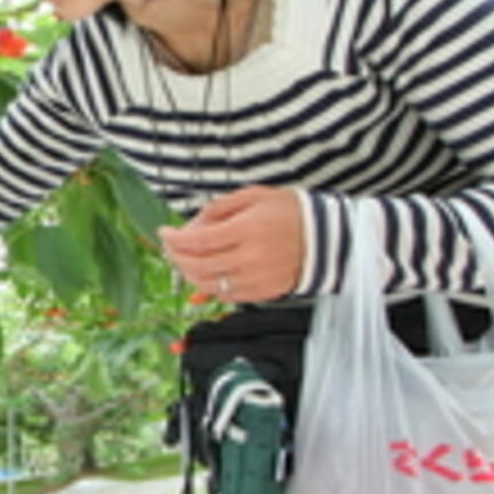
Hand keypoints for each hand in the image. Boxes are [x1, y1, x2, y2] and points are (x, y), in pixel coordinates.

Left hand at [157, 184, 302, 303]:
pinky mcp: (264, 293)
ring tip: (184, 261)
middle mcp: (251, 258)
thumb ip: (217, 209)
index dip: (174, 239)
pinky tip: (205, 276)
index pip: (198, 241)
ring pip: (209, 285)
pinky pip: (227, 296)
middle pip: (198, 265)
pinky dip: (210, 288)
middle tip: (170, 247)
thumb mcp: (253, 196)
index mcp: (248, 229)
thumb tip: (189, 228)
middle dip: (176, 257)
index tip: (163, 233)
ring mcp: (257, 279)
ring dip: (189, 275)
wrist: (329, 238)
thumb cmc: (291, 212)